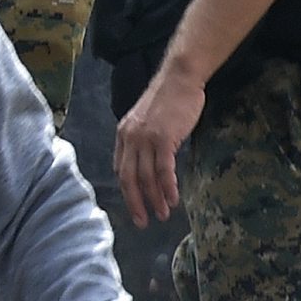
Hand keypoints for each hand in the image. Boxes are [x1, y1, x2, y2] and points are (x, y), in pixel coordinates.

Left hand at [117, 66, 202, 222]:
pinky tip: (173, 199)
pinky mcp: (163, 138)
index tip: (135, 206)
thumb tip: (147, 162)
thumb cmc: (168, 99)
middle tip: (142, 221)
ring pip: (146, 177)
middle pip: (128, 178)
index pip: (120, 170)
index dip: (127, 191)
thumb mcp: (146, 121)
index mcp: (123, 135)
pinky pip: (163, 169)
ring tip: (162, 214)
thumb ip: (143, 141)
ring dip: (154, 199)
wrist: (180, 78)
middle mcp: (129, 138)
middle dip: (135, 203)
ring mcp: (145, 138)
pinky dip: (167, 187)